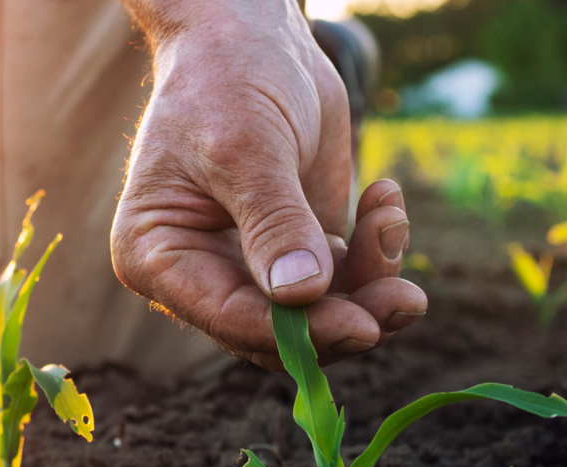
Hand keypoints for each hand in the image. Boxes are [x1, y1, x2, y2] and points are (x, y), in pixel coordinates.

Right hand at [112, 0, 427, 371]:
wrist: (251, 34)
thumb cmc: (225, 80)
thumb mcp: (245, 148)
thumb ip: (274, 222)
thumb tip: (302, 295)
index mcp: (159, 256)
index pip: (228, 318)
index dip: (297, 332)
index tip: (361, 324)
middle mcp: (201, 272)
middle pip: (279, 333)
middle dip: (346, 317)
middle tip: (406, 299)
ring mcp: (254, 265)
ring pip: (320, 314)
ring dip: (371, 281)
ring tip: (392, 221)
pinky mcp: (300, 248)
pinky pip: (347, 278)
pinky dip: (377, 249)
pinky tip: (386, 200)